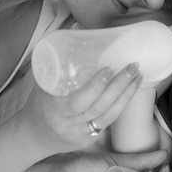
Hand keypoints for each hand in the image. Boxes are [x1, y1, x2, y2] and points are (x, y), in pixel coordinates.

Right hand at [14, 64, 142, 153]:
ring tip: (138, 77)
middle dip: (120, 86)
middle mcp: (68, 124)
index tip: (109, 68)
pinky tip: (130, 91)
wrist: (33, 136)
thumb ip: (57, 63)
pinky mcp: (89, 140)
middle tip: (132, 67)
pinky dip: (121, 105)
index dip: (96, 86)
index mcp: (53, 110)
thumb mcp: (42, 84)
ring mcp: (80, 134)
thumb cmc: (38, 104)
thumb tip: (77, 31)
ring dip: (126, 95)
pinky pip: (108, 122)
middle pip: (99, 107)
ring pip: (109, 117)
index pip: (78, 101)